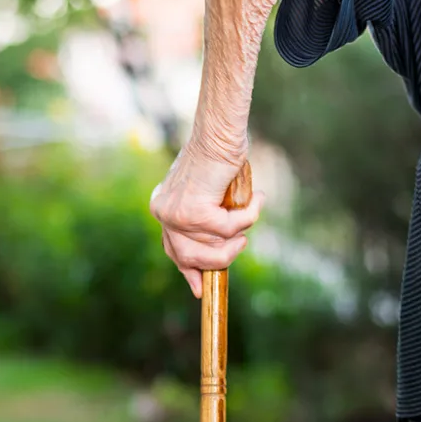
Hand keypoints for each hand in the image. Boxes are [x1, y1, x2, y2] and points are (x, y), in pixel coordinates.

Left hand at [149, 142, 264, 298]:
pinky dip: (250, 216)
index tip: (200, 289)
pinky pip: (232, 230)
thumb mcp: (205, 192)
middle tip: (241, 243)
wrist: (220, 132)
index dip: (189, 271)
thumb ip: (203, 218)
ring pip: (215, 247)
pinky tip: (258, 198)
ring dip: (240, 233)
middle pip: (191, 258)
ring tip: (252, 209)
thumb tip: (214, 251)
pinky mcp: (195, 212)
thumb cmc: (219, 156)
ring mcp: (176, 214)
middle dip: (221, 257)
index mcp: (163, 207)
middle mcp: (163, 212)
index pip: (172, 249)